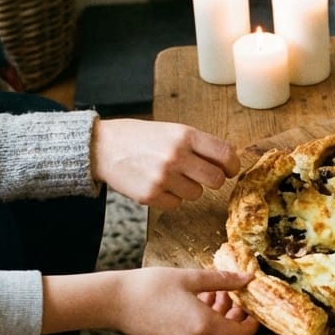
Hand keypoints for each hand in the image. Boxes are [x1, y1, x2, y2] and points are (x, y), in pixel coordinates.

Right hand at [44, 268, 259, 334]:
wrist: (114, 302)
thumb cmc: (150, 287)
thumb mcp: (190, 278)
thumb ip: (222, 280)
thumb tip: (248, 278)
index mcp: (203, 325)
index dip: (253, 324)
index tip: (256, 308)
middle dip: (235, 315)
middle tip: (234, 293)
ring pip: (212, 334)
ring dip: (219, 315)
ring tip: (214, 291)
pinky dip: (204, 319)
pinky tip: (197, 298)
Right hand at [92, 119, 239, 209]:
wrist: (102, 147)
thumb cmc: (140, 138)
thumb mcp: (171, 130)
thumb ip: (197, 144)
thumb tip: (226, 161)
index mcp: (184, 135)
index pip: (225, 154)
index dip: (232, 165)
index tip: (230, 169)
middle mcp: (176, 156)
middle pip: (216, 180)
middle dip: (213, 180)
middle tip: (203, 176)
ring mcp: (163, 178)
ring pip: (196, 194)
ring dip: (189, 188)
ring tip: (171, 176)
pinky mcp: (151, 196)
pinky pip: (177, 204)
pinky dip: (171, 198)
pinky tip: (158, 184)